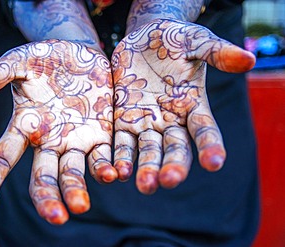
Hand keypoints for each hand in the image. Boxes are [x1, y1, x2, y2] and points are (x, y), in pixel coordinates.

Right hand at [0, 40, 117, 223]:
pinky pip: (103, 156)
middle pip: (44, 177)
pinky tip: (112, 174)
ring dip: (77, 190)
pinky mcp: (101, 134)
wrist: (79, 53)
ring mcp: (76, 140)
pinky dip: (106, 167)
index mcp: (26, 126)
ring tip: (81, 205)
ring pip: (74, 173)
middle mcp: (49, 141)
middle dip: (47, 198)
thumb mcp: (18, 62)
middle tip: (55, 216)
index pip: (5, 155)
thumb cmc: (44, 59)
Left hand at [111, 19, 254, 193]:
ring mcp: (146, 122)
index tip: (213, 162)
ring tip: (143, 185)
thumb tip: (249, 60)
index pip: (205, 130)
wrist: (143, 37)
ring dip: (146, 169)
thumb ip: (217, 52)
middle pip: (175, 148)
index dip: (210, 146)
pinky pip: (122, 142)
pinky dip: (120, 158)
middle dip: (173, 165)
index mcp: (193, 105)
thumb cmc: (175, 38)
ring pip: (148, 151)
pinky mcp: (123, 120)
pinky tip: (116, 172)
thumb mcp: (196, 41)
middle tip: (168, 180)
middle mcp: (171, 120)